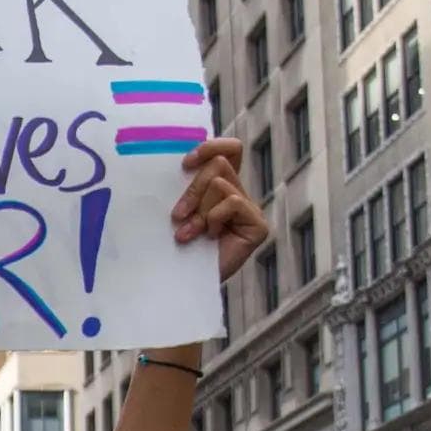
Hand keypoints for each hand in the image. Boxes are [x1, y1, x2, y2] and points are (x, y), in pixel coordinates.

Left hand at [171, 138, 267, 280]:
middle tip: (177, 215)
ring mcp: (250, 211)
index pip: (230, 150)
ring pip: (221, 184)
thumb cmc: (173, 247)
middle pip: (219, 165)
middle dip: (192, 189)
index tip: (185, 163)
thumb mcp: (178, 209)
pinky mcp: (257, 226)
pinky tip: (209, 238)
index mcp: (221, 187)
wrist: (180, 284)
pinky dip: (213, 217)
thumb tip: (182, 160)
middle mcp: (239, 195)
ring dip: (198, 209)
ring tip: (187, 234)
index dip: (212, 147)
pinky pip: (232, 202)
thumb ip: (185, 184)